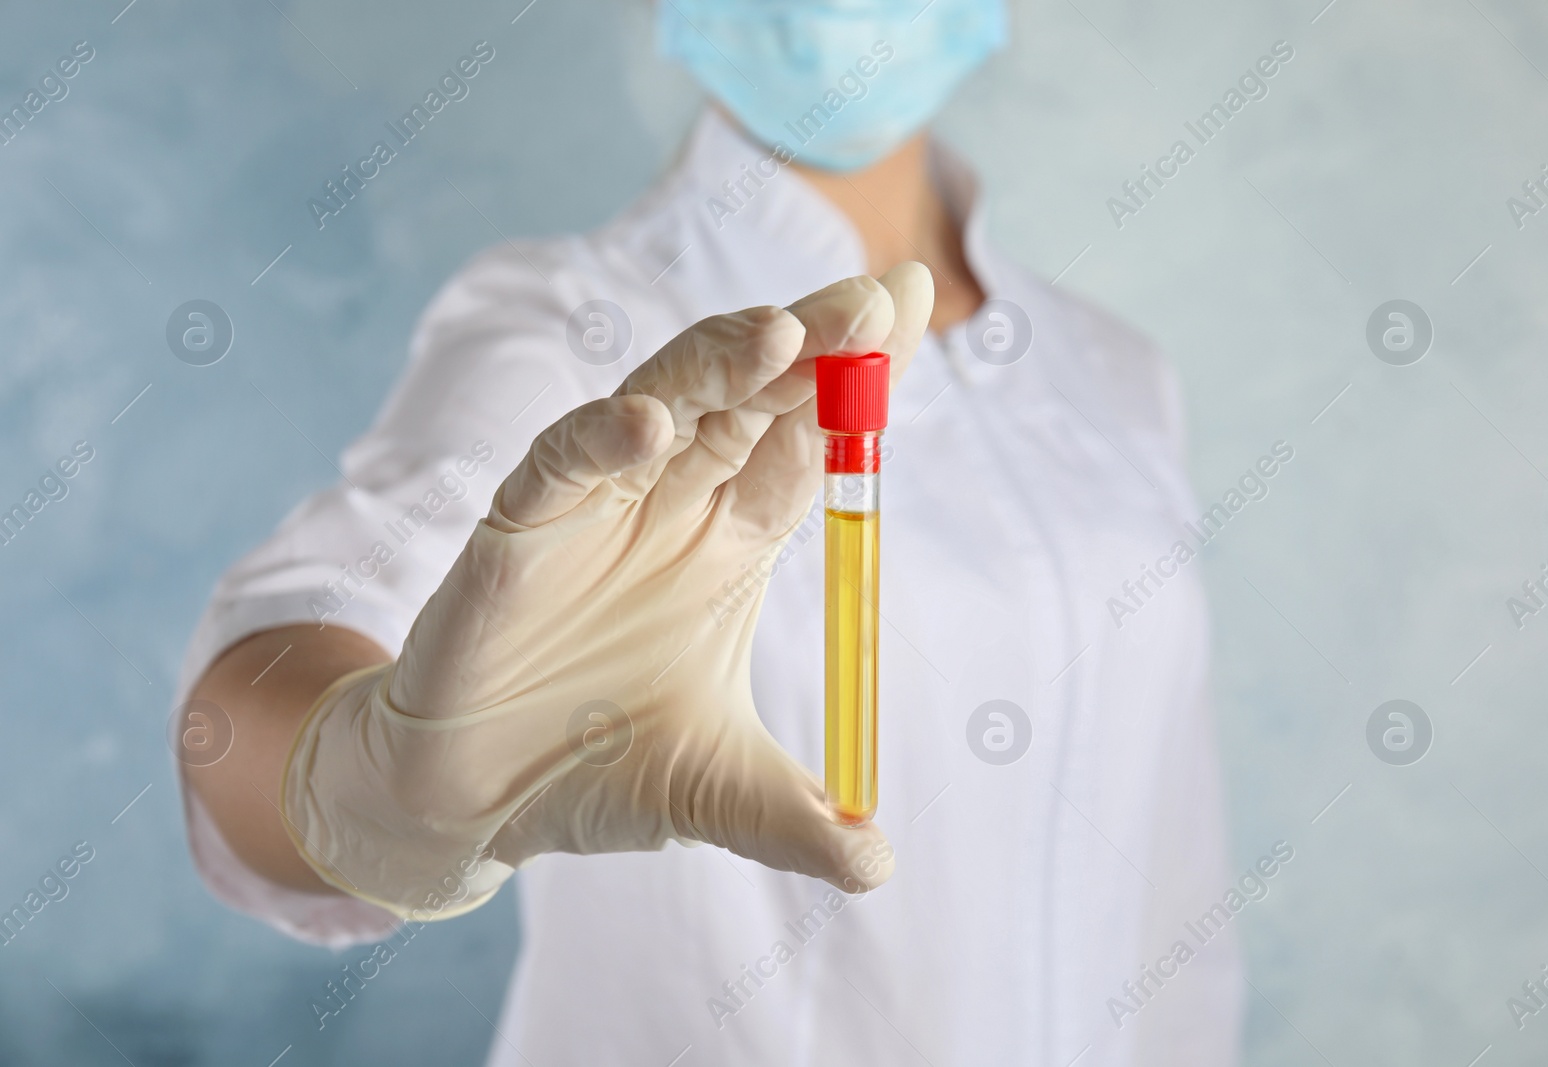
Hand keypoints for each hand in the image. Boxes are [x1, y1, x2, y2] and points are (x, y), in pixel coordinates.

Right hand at [281, 263, 934, 917]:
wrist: (472, 799)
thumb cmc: (594, 769)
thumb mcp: (716, 790)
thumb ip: (796, 820)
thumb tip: (880, 865)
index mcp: (733, 541)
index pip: (812, 442)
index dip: (864, 385)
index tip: (919, 310)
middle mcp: (674, 505)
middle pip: (756, 400)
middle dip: (819, 346)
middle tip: (882, 296)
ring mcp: (597, 506)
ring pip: (666, 404)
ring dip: (721, 366)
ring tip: (785, 334)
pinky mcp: (518, 527)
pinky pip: (559, 465)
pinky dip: (600, 442)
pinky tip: (649, 431)